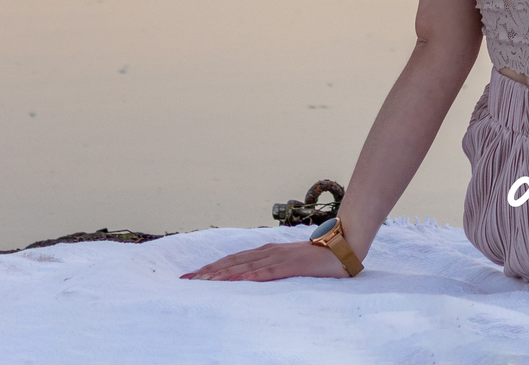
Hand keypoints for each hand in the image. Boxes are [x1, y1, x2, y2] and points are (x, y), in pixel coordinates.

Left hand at [182, 239, 347, 281]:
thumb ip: (270, 268)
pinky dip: (252, 275)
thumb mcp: (288, 264)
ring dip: (223, 274)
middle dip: (208, 272)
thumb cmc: (315, 258)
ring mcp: (279, 257)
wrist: (342, 246)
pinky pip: (268, 271)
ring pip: (245, 266)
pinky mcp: (292, 265)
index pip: (232, 260)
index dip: (211, 268)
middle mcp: (268, 251)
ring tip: (203, 281)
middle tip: (186, 281)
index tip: (190, 277)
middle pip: (232, 262)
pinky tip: (239, 280)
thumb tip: (250, 279)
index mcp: (265, 251)